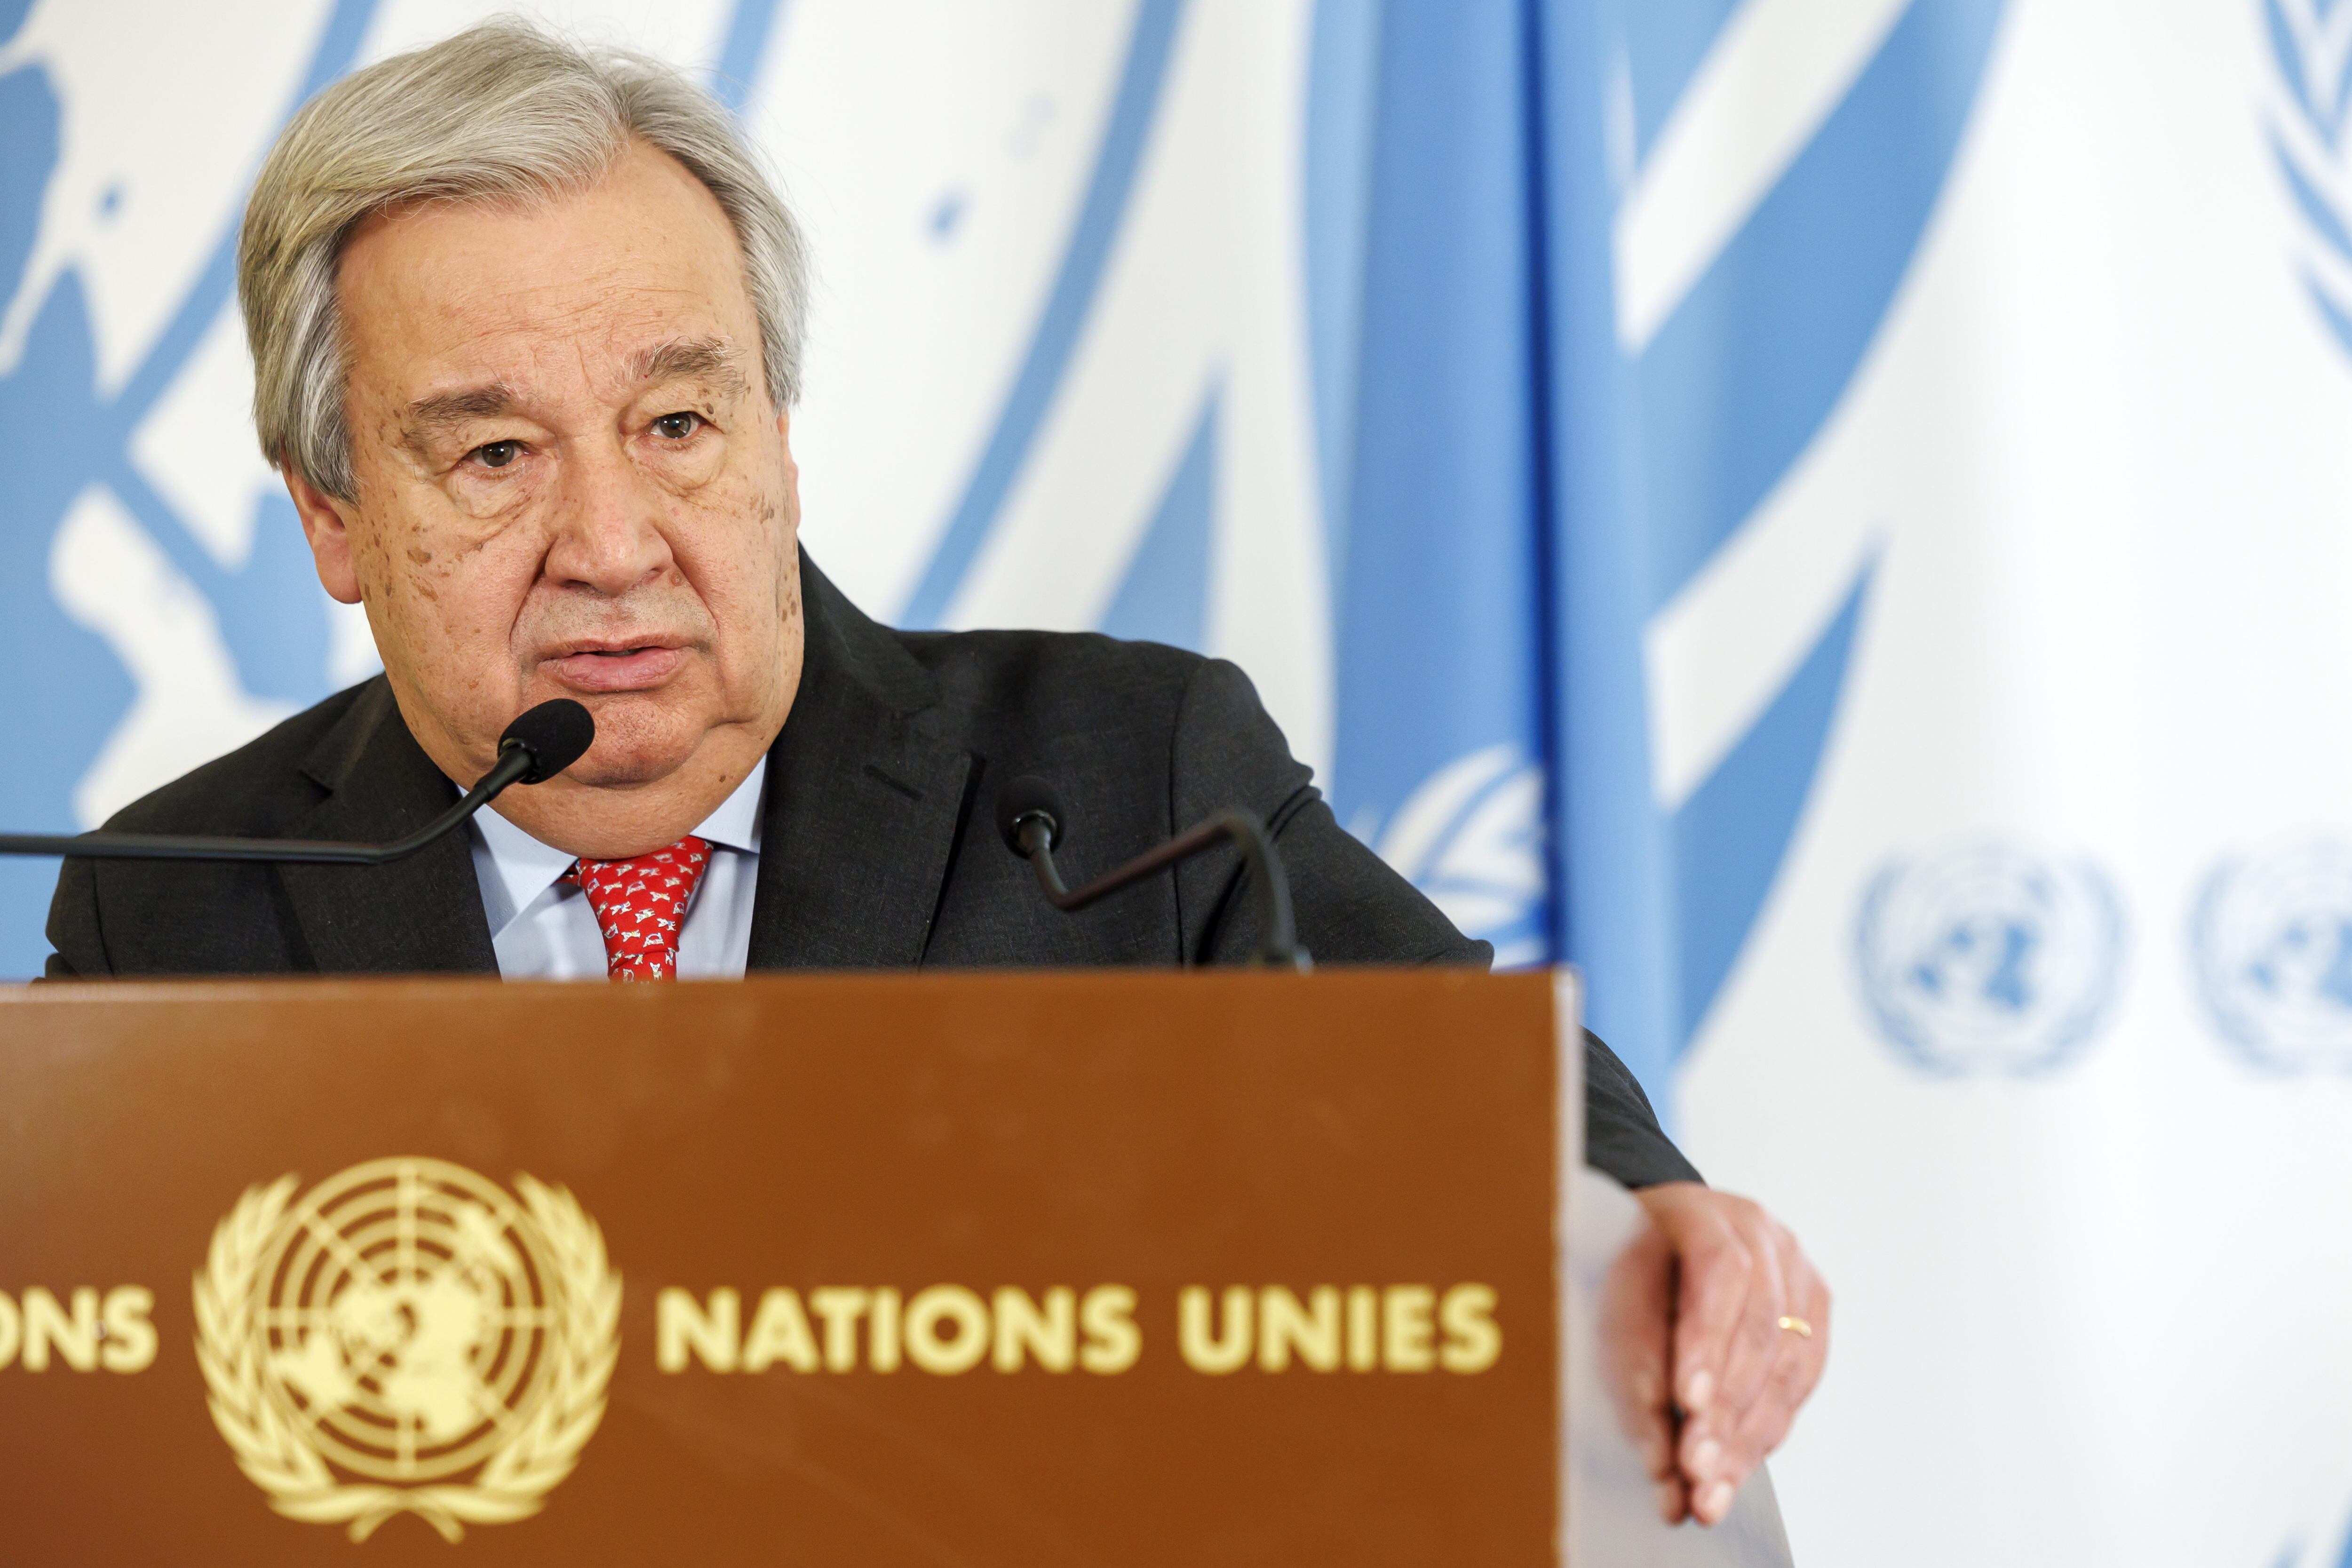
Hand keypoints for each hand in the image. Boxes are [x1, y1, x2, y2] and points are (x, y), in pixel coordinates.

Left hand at [1613, 1182, 1828, 1525]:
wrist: (1660, 1227)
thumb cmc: (1625, 1262)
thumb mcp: (1609, 1295)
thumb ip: (1630, 1363)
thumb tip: (1656, 1457)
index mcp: (1706, 1211)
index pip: (1720, 1272)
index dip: (1706, 1340)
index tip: (1687, 1402)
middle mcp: (1763, 1234)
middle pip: (1759, 1326)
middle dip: (1726, 1410)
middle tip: (1694, 1470)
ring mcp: (1797, 1269)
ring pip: (1790, 1363)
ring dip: (1749, 1436)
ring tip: (1711, 1491)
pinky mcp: (1815, 1307)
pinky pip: (1804, 1377)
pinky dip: (1768, 1428)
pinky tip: (1738, 1465)